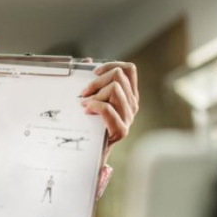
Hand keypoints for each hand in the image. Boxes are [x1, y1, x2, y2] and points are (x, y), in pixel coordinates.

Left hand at [79, 60, 138, 199]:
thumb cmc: (89, 125)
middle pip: (119, 76)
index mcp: (129, 95)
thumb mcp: (93, 99)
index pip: (129, 69)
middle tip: (83, 93)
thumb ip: (93, 81)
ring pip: (115, 89)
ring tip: (85, 105)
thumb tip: (86, 60)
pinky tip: (86, 111)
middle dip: (97, 81)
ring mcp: (128, 118)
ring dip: (95, 94)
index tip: (94, 72)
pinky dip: (95, 106)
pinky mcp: (121, 130)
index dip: (111, 65)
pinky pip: (108, 108)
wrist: (89, 155)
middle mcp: (132, 105)